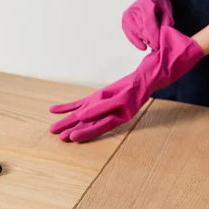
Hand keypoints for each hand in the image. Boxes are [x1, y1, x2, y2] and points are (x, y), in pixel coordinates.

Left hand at [49, 26, 203, 141]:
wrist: (155, 71)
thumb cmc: (146, 81)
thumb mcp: (126, 95)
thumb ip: (105, 106)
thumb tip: (83, 115)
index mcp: (120, 114)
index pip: (98, 126)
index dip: (85, 132)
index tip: (71, 137)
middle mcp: (111, 111)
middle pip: (88, 122)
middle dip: (71, 128)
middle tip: (55, 134)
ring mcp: (105, 103)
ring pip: (82, 115)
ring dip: (67, 120)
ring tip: (52, 128)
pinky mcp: (101, 95)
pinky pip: (81, 102)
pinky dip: (68, 106)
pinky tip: (54, 109)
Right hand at [122, 0, 173, 50]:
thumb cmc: (161, 1)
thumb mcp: (168, 11)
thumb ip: (165, 24)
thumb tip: (162, 39)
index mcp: (146, 5)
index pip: (149, 26)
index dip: (154, 38)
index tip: (159, 47)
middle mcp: (134, 10)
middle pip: (141, 31)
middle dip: (150, 41)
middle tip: (158, 47)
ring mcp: (127, 14)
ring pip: (135, 33)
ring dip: (143, 40)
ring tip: (152, 44)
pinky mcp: (124, 18)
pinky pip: (128, 33)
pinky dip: (135, 40)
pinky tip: (142, 44)